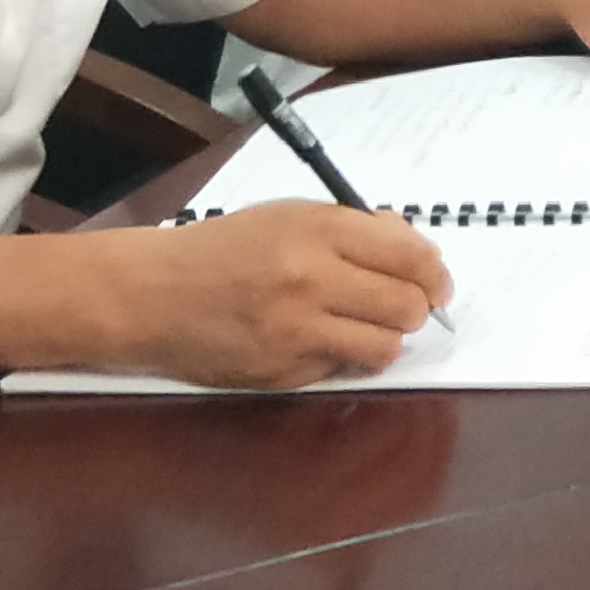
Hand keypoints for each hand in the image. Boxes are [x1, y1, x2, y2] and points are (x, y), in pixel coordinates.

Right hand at [115, 201, 448, 390]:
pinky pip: (342, 369)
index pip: (410, 256)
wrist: (152, 294)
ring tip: (365, 324)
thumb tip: (416, 252)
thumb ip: (356, 231)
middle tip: (408, 306)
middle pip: (407, 306)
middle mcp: (310, 280)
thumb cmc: (225, 248)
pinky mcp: (282, 372)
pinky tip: (320, 340)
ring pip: (385, 347)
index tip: (438, 283)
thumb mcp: (290, 216)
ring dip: (387, 338)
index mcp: (317, 230)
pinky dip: (343, 357)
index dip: (435, 273)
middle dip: (418, 308)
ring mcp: (295, 331)